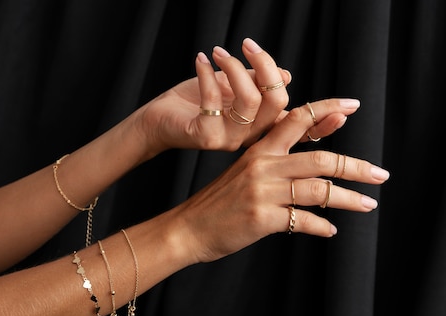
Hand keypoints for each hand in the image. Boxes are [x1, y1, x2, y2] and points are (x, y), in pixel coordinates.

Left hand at [135, 38, 292, 158]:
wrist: (159, 119)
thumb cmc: (194, 101)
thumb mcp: (230, 86)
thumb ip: (255, 82)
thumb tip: (286, 76)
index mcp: (258, 125)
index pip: (285, 103)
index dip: (279, 76)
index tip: (254, 49)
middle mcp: (248, 136)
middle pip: (276, 101)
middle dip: (264, 65)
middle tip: (245, 45)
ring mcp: (229, 139)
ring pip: (250, 100)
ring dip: (234, 67)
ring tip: (218, 53)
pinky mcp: (207, 137)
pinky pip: (214, 100)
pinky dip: (207, 74)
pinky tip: (200, 60)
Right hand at [167, 98, 389, 263]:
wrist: (188, 228)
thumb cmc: (218, 202)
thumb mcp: (242, 172)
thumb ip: (273, 163)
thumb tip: (311, 165)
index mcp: (259, 150)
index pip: (297, 120)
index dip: (327, 110)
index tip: (353, 106)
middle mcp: (263, 166)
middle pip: (320, 159)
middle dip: (356, 166)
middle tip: (379, 174)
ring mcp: (262, 192)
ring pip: (318, 190)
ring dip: (348, 199)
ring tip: (368, 205)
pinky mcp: (262, 218)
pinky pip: (303, 220)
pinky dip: (321, 227)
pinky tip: (330, 230)